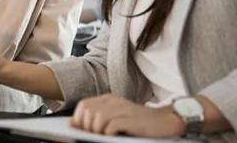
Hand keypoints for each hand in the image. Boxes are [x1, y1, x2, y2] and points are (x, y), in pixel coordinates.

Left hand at [70, 94, 184, 137]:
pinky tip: (114, 136)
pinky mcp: (130, 119)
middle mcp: (114, 101)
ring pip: (98, 118)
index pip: (83, 105)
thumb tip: (72, 123)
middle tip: (95, 135)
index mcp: (108, 99)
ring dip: (97, 131)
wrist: (164, 123)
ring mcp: (123, 109)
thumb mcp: (114, 118)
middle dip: (87, 126)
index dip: (79, 119)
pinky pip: (111, 126)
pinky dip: (108, 133)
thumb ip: (94, 118)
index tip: (82, 130)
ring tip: (104, 136)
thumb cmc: (137, 124)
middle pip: (88, 111)